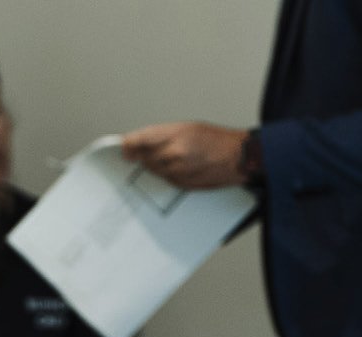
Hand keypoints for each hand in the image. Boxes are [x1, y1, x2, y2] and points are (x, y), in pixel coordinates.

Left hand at [120, 121, 249, 189]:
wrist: (239, 157)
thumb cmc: (217, 140)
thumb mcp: (188, 127)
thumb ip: (161, 135)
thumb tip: (139, 141)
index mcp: (175, 134)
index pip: (139, 140)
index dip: (128, 144)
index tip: (123, 147)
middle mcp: (174, 153)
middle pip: (144, 158)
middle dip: (141, 156)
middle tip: (144, 153)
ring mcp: (177, 171)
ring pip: (153, 170)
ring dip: (155, 166)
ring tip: (170, 158)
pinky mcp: (182, 184)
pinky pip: (165, 180)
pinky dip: (166, 175)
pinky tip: (177, 168)